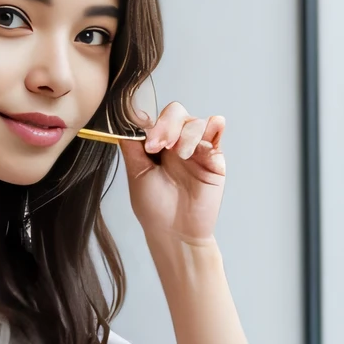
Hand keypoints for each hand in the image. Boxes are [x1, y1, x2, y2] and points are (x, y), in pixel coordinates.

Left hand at [119, 101, 225, 246]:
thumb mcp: (136, 173)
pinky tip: (198, 146)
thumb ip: (132, 146)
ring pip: (195, 121)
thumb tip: (126, 120)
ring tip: (180, 155)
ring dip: (186, 134)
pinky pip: (217, 128)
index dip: (152, 125)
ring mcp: (197, 148)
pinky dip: (211, 127)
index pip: (156, 119)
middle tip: (161, 146)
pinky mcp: (215, 156)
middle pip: (176, 113)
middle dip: (168, 125)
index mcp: (157, 145)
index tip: (148, 144)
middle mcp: (177, 143)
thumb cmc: (154, 207)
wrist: (175, 231)